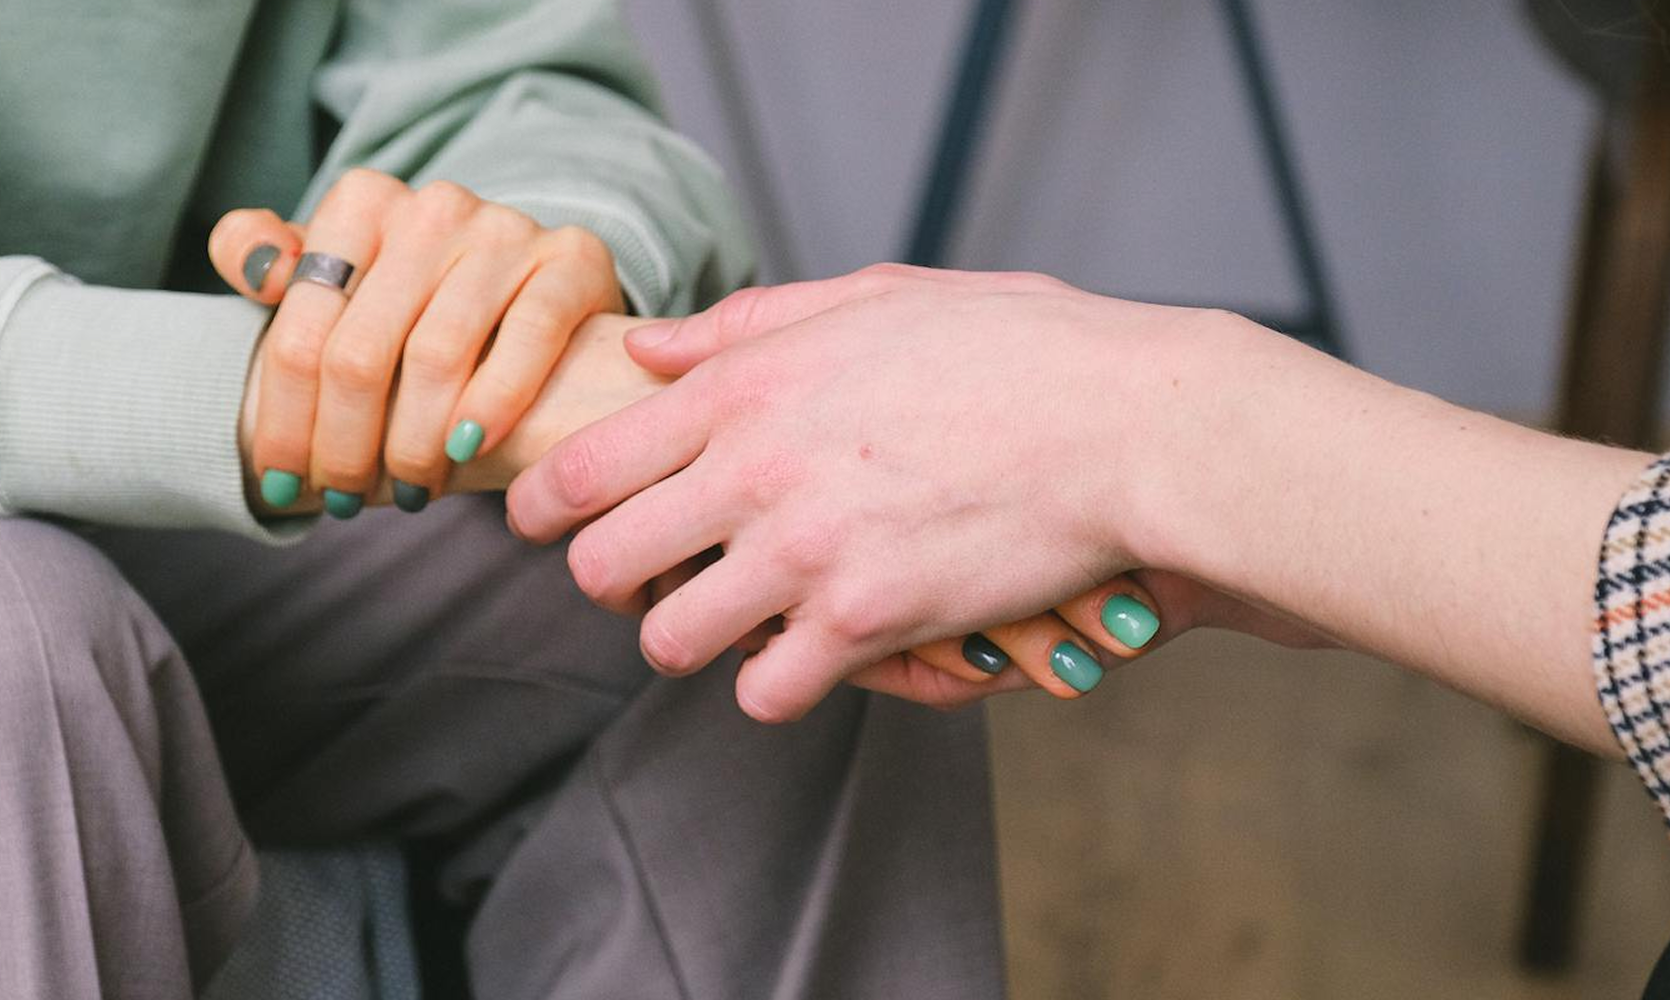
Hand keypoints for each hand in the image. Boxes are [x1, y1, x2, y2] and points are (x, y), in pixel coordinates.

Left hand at [209, 168, 622, 516]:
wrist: (529, 293)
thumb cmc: (410, 305)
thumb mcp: (332, 277)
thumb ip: (265, 258)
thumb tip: (255, 266)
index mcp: (361, 203)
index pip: (301, 331)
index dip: (284, 421)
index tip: (280, 483)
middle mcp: (432, 206)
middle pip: (360, 354)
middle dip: (344, 447)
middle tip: (345, 501)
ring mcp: (505, 229)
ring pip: (437, 356)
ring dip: (414, 446)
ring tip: (409, 491)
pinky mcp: (571, 258)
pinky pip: (528, 336)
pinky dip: (494, 403)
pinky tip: (468, 450)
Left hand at [506, 264, 1269, 720]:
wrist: (1128, 424)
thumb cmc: (1014, 350)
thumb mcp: (872, 299)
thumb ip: (747, 326)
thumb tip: (647, 347)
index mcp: (744, 386)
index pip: (583, 465)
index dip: (540, 506)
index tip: (540, 522)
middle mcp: (753, 470)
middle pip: (601, 566)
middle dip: (610, 583)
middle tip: (646, 581)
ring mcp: (804, 552)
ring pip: (669, 641)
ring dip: (689, 639)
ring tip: (728, 623)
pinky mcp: (865, 622)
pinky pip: (764, 690)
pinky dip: (776, 684)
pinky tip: (805, 656)